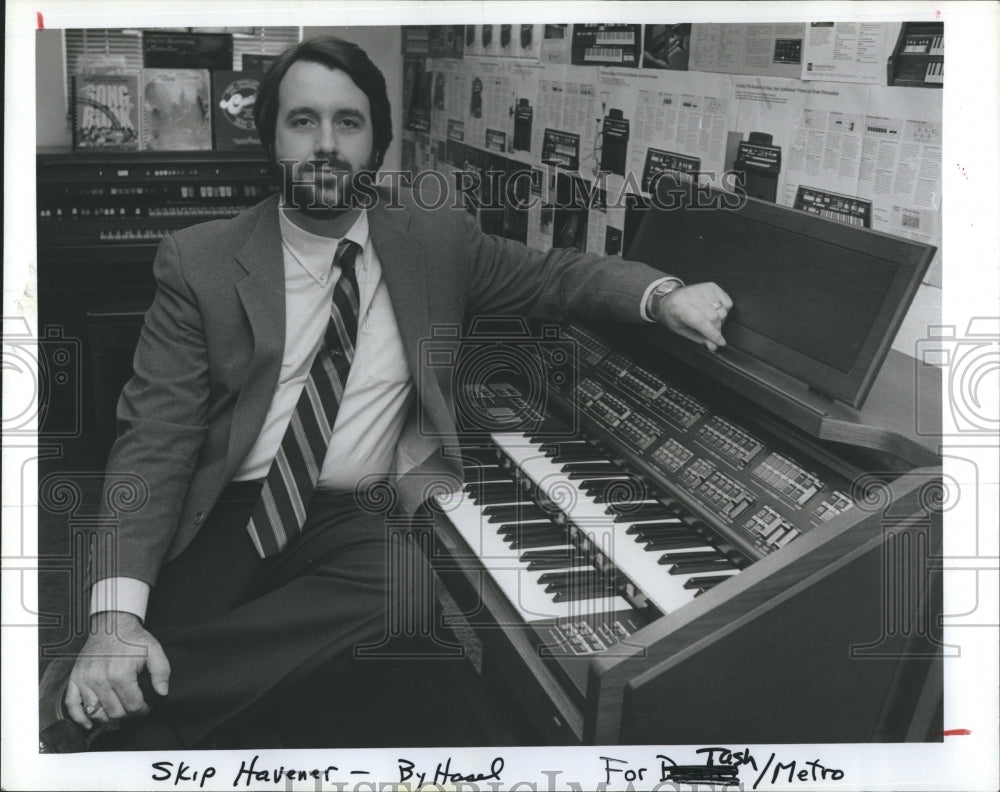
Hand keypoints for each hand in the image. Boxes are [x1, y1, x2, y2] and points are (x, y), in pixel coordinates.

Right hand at [65, 611, 170, 729]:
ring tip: (119, 709)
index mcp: (120, 673)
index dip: (143, 709)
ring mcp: (85, 680)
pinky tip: (89, 723)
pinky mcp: (75, 679)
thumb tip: (162, 693)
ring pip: (96, 713)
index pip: (133, 706)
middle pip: (115, 713)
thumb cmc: (133, 639)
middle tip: (134, 706)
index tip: (147, 705)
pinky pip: (72, 706)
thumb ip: (161, 672)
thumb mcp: (154, 650)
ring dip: (109, 716)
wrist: (112, 625)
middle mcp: (100, 679)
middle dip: (128, 713)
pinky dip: (80, 718)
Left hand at [653, 282, 732, 352]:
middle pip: (713, 316)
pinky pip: (727, 302)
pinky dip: (725, 310)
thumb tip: (713, 346)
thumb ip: (698, 338)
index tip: (720, 342)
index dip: (712, 333)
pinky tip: (715, 311)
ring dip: (720, 320)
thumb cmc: (674, 315)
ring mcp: (702, 289)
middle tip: (712, 333)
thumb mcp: (681, 330)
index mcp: (679, 307)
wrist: (669, 298)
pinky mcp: (711, 286)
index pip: (700, 321)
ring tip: (711, 321)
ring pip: (722, 310)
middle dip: (716, 330)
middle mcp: (691, 295)